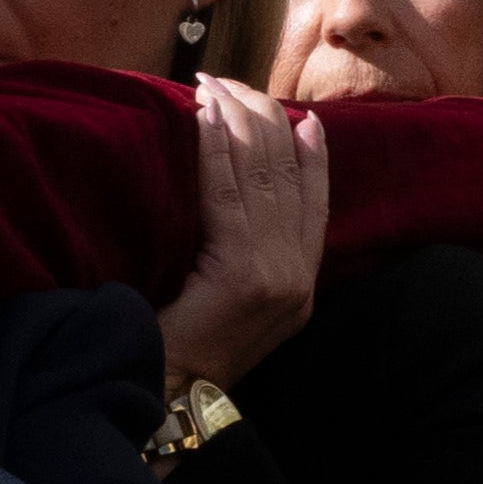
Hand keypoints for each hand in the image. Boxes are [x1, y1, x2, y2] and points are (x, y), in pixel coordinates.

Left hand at [155, 72, 328, 396]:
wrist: (166, 400)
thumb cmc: (182, 353)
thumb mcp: (232, 303)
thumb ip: (247, 256)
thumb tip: (241, 192)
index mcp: (302, 286)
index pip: (315, 204)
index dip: (310, 155)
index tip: (299, 117)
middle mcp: (298, 278)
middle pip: (288, 178)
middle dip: (263, 120)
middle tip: (232, 83)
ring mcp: (276, 276)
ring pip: (261, 177)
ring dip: (236, 121)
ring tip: (214, 86)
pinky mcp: (243, 273)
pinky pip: (227, 193)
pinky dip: (216, 147)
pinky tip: (204, 116)